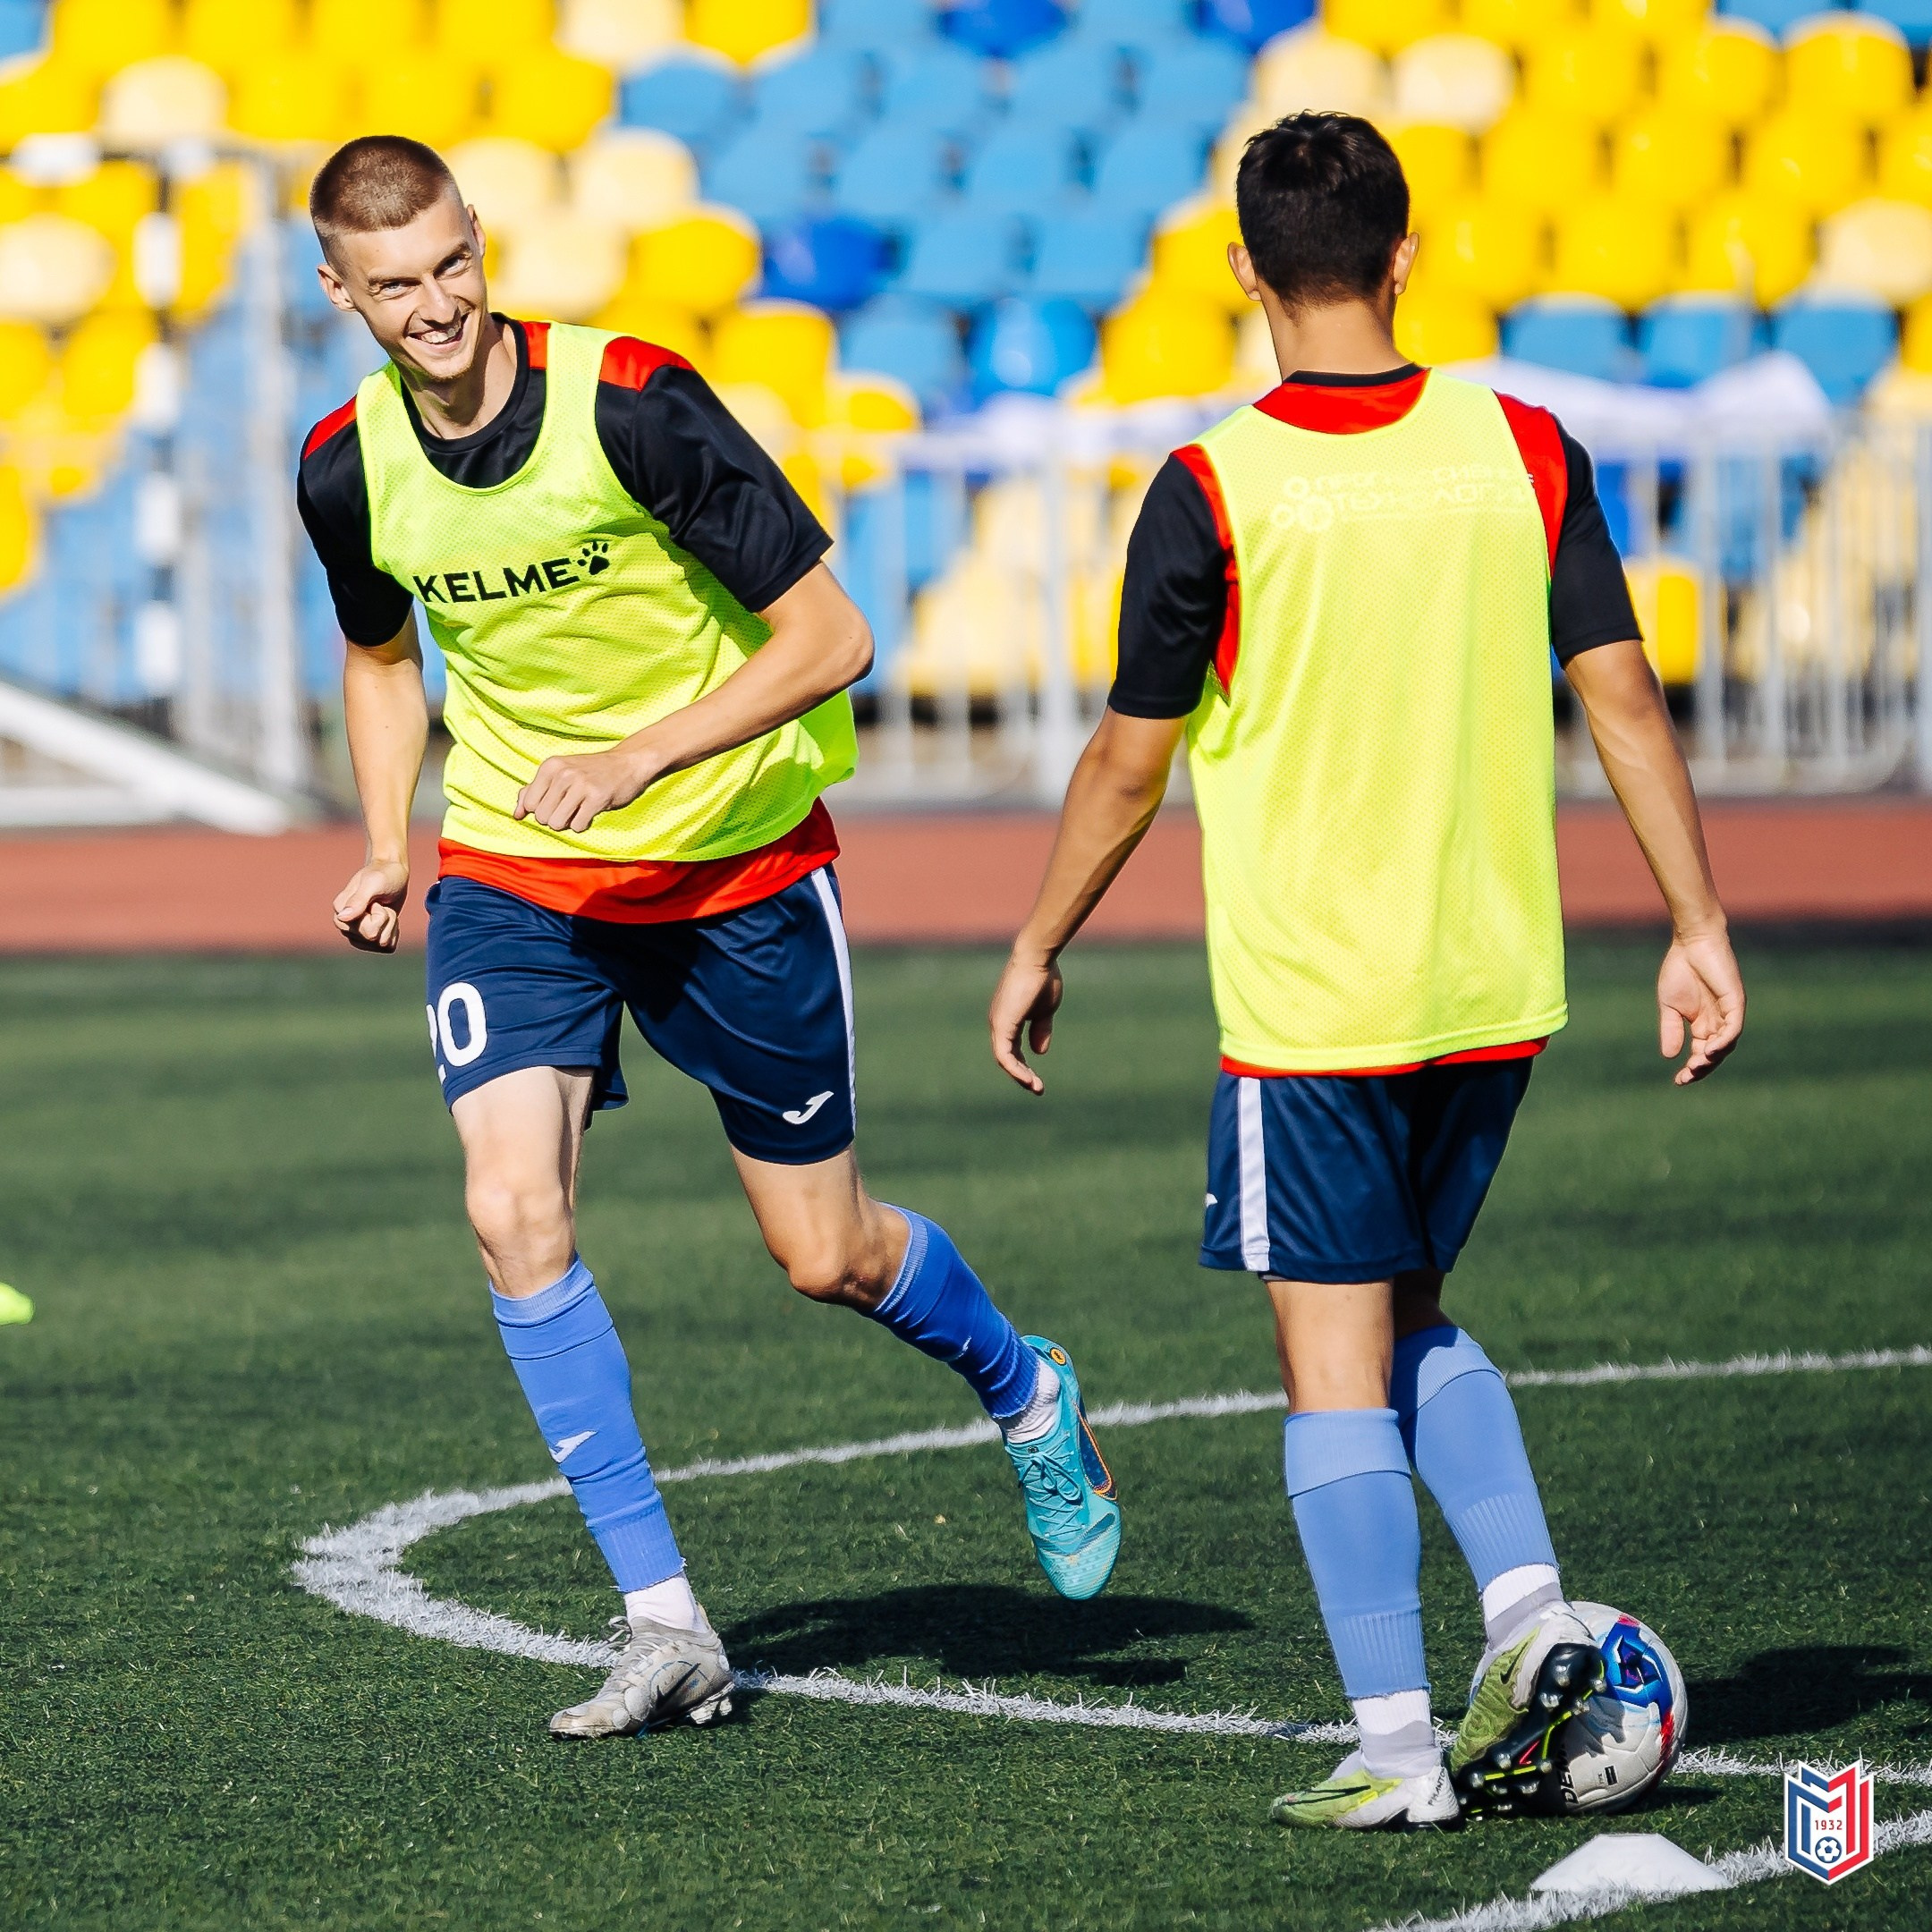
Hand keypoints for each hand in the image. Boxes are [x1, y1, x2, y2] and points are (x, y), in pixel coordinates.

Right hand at [333, 859, 408, 952]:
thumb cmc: (382, 875)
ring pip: (382, 944)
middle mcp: (345, 927)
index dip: (380, 916)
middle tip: (381, 904)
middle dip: (386, 920)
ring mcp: (357, 935)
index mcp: (340, 914)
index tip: (375, 901)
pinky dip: (394, 932)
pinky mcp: (370, 939)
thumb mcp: (373, 884)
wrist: (392, 873)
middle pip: (375, 940)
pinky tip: (388, 918)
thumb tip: (343, 918)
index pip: (368, 932)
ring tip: (384, 908)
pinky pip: (388, 947)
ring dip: (390, 924)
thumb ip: (358, 900)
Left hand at [514, 748, 654, 832]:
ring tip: (579, 810)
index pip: (530, 804)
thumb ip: (534, 791)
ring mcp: (581, 785)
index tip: (558, 801)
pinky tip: (591, 812)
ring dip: (568, 823)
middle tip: (570, 807)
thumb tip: (516, 815)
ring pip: (556, 824)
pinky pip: (578, 826)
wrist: (628, 763)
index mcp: (550, 767)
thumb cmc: (591, 771)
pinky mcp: (597, 797)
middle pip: (542, 817)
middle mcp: (563, 774)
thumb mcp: (559, 774)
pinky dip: (583, 825)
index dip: (542, 809)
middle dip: (555, 818)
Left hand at [990, 951, 1062, 1093]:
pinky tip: (1028, 1078)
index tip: (1038, 1079)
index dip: (1024, 1065)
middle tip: (1038, 1088)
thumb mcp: (1045, 1011)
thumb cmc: (1043, 979)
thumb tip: (1039, 1052)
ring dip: (1020, 1076)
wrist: (1037, 959)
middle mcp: (999, 1022)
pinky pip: (1005, 1055)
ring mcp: (998, 1024)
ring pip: (1004, 1059)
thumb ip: (1041, 1030)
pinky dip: (1016, 1069)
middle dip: (1022, 1074)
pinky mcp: (1001, 1025)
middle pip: (1006, 1057)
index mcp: (1008, 1019)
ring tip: (1036, 1087)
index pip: (1012, 1049)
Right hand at [1658, 929, 1743, 1084]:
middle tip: (1687, 1077)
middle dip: (1702, 1068)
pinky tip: (1709, 1050)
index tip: (1678, 1081)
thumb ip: (1670, 1030)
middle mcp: (1719, 1021)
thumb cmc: (1680, 970)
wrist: (1691, 944)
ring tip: (1697, 1066)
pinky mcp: (1735, 1002)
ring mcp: (1729, 1012)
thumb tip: (1669, 1056)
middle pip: (1716, 1053)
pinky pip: (1733, 1028)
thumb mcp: (1669, 1006)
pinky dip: (1723, 1041)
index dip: (1692, 1068)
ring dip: (1713, 1058)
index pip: (1702, 1053)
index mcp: (1704, 1023)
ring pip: (1726, 1044)